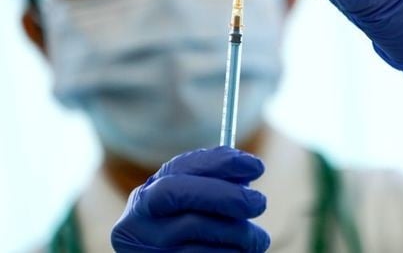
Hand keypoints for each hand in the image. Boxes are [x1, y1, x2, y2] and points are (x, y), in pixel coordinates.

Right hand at [111, 147, 269, 251]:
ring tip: (258, 237)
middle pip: (183, 196)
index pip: (180, 167)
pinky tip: (241, 251)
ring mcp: (149, 249)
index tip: (256, 166)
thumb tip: (251, 168)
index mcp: (147, 195)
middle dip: (228, 195)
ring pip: (199, 229)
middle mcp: (139, 221)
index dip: (221, 163)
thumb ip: (218, 181)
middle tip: (259, 202)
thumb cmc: (190, 230)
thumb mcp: (196, 203)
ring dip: (239, 232)